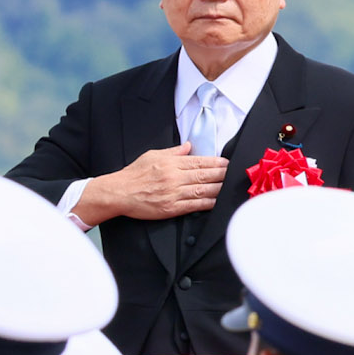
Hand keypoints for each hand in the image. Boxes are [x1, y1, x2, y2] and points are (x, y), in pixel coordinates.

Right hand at [76, 144, 228, 225]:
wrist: (119, 192)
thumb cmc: (134, 174)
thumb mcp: (152, 155)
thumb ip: (173, 152)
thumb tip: (188, 146)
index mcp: (171, 163)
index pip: (199, 161)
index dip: (216, 162)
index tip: (227, 163)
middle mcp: (174, 177)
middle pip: (204, 175)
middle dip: (222, 174)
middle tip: (234, 174)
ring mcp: (174, 193)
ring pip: (202, 190)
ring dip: (219, 188)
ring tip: (229, 186)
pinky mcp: (171, 208)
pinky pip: (194, 205)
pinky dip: (207, 204)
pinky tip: (217, 202)